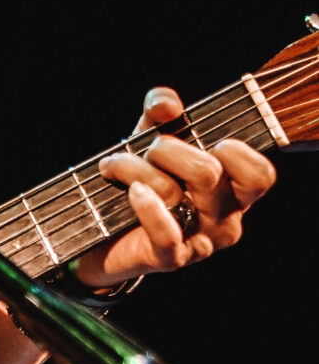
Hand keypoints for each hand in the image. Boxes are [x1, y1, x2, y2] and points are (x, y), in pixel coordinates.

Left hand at [72, 89, 275, 287]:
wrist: (105, 234)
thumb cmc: (142, 182)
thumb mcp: (153, 137)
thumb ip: (162, 110)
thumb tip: (166, 104)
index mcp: (235, 189)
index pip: (260, 175)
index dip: (232, 150)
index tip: (202, 138)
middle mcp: (226, 219)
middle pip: (207, 172)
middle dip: (166, 149)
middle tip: (145, 151)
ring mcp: (201, 242)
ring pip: (174, 193)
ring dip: (134, 169)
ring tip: (113, 166)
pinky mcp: (171, 259)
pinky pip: (166, 233)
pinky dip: (145, 205)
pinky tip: (131, 191)